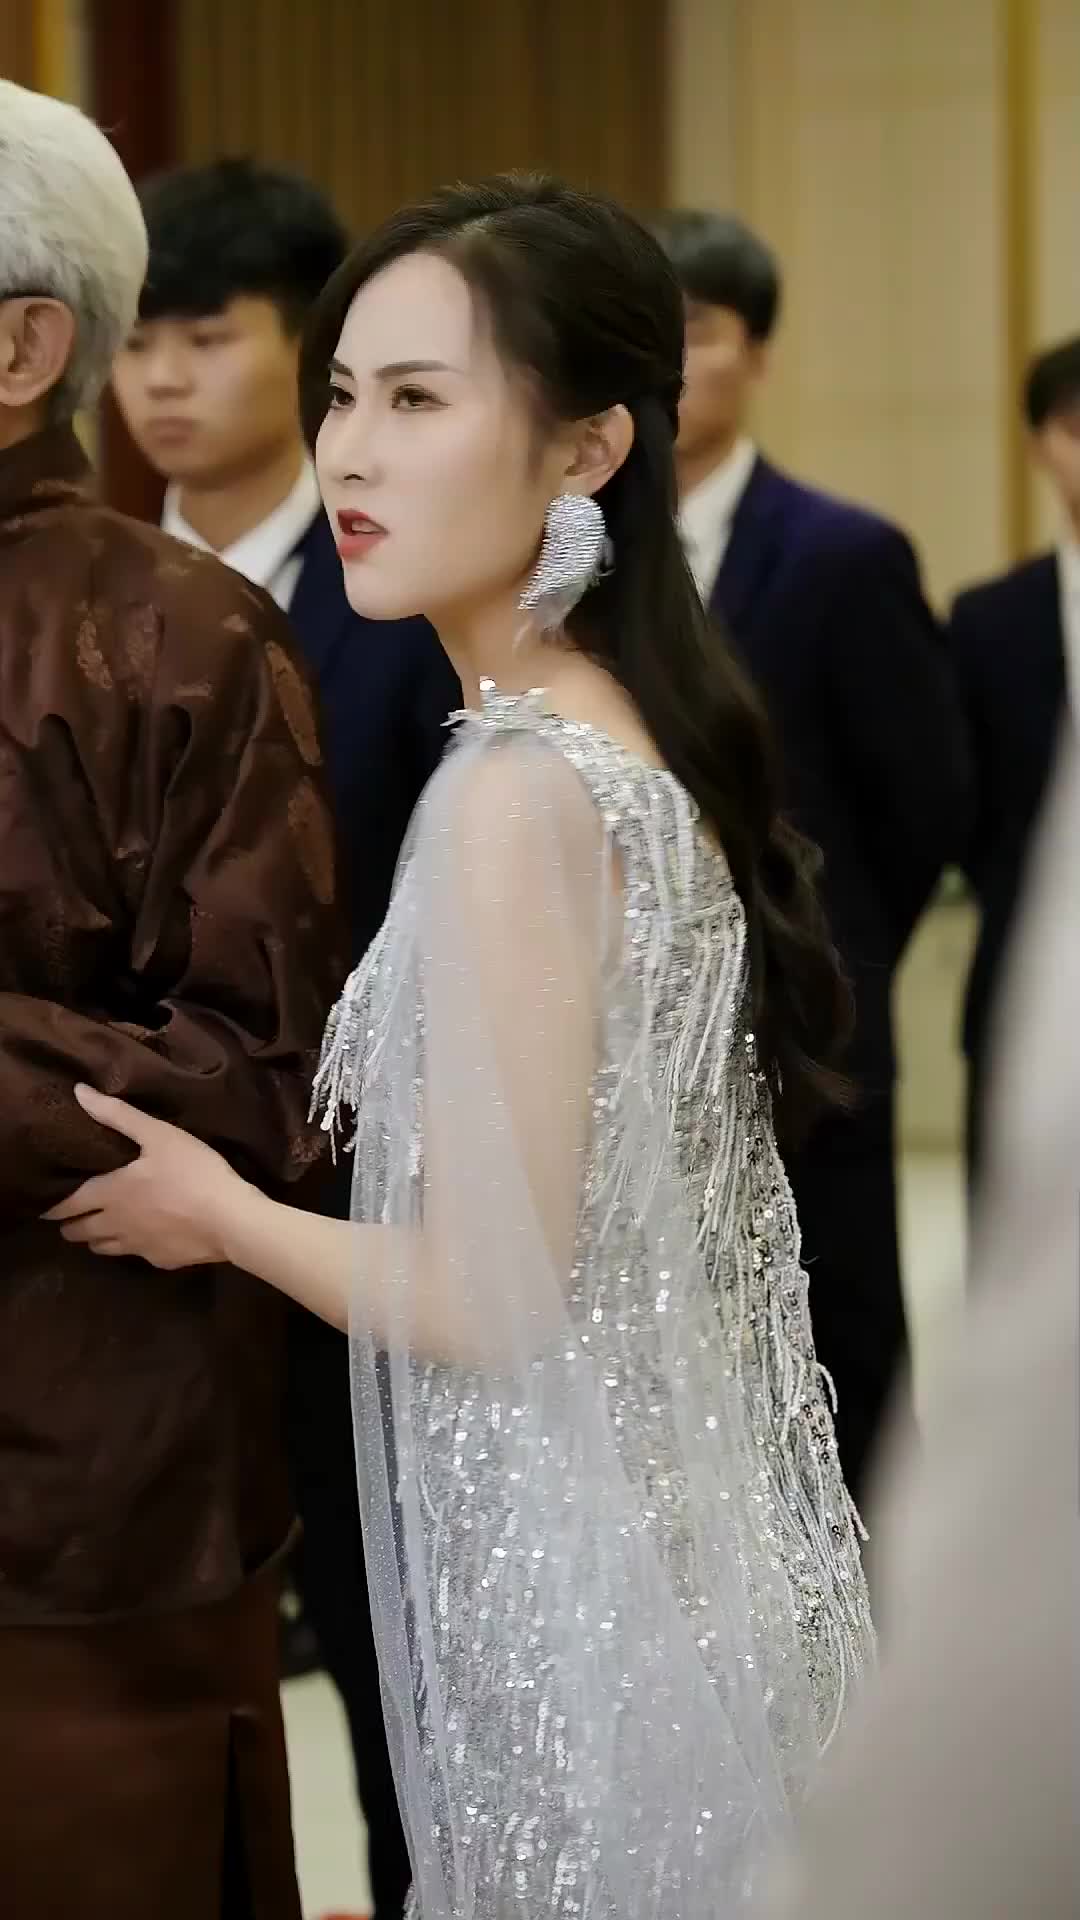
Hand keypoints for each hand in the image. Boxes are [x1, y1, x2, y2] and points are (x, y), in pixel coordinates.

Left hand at [43, 1084, 250, 1268]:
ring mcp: (137, 1246)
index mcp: (110, 1194)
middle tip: (71, 1216)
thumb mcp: (158, 1134)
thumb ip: (118, 1115)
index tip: (43, 1207)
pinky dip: (131, 1246)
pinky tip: (142, 1238)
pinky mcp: (159, 1260)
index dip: (52, 1207)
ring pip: (101, 1248)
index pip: (68, 1204)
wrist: (230, 1220)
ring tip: (99, 1229)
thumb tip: (79, 1093)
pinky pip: (135, 1255)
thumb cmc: (192, 1172)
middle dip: (70, 1225)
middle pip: (78, 1232)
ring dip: (95, 1238)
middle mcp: (115, 1224)